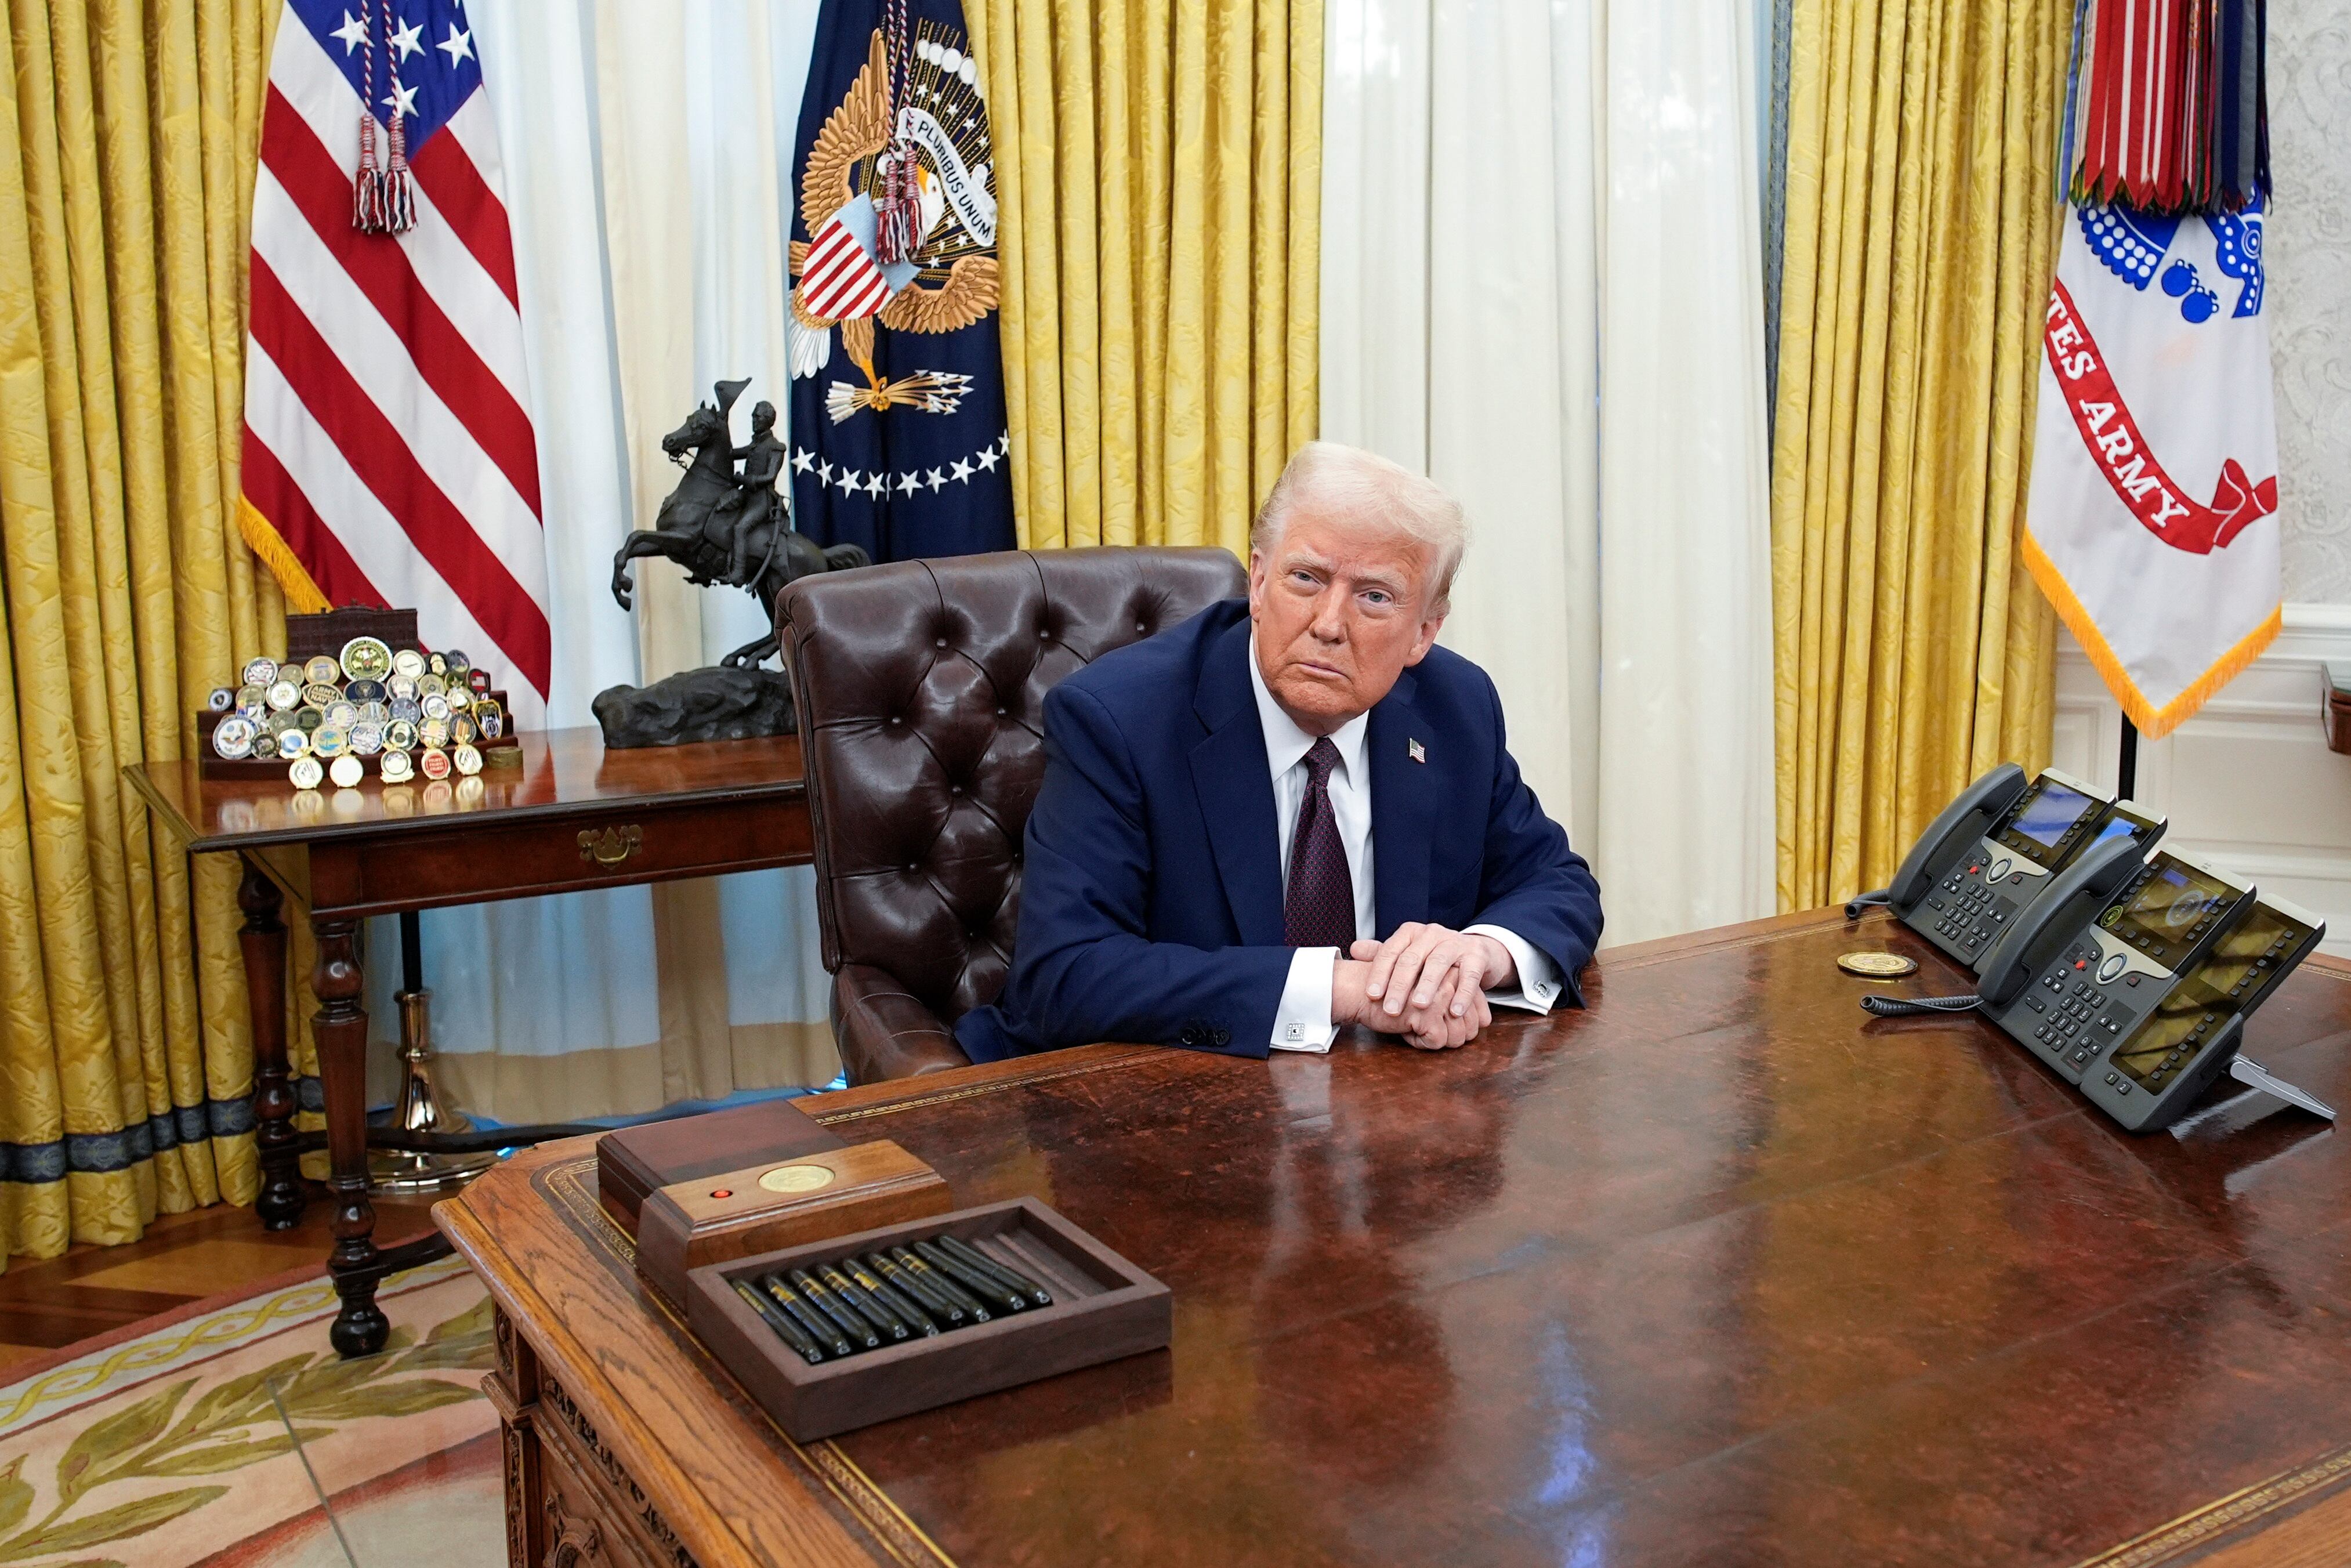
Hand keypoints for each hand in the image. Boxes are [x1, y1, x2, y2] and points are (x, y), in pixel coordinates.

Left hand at [1346, 924, 1513, 1049]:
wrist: (1475, 951)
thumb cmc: (1432, 957)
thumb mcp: (1407, 954)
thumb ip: (1381, 954)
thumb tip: (1354, 950)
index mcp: (1411, 932)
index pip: (1390, 951)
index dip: (1379, 973)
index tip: (1371, 996)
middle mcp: (1432, 933)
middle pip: (1412, 959)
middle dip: (1400, 985)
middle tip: (1391, 1009)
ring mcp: (1456, 942)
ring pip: (1439, 963)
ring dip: (1428, 985)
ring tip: (1419, 1006)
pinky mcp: (1477, 955)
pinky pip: (1470, 975)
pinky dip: (1463, 994)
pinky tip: (1454, 1011)